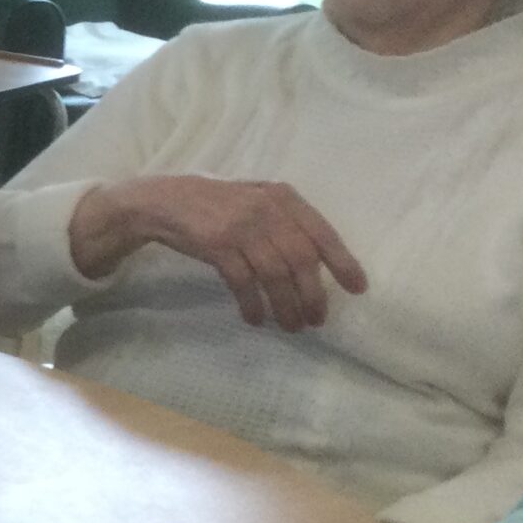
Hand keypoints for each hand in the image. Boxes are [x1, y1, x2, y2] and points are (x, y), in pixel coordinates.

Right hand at [79, 176, 365, 330]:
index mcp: (283, 197)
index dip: (342, 263)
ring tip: (288, 325)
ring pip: (275, 274)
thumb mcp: (257, 200)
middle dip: (312, 295)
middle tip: (315, 320)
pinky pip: (243, 282)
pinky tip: (254, 318)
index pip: (322, 233)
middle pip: (301, 260)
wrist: (165, 201)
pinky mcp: (216, 245)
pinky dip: (252, 304)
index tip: (357, 289)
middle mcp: (266, 209)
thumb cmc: (217, 205)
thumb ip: (285, 221)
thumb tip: (318, 262)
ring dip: (284, 305)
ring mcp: (241, 226)